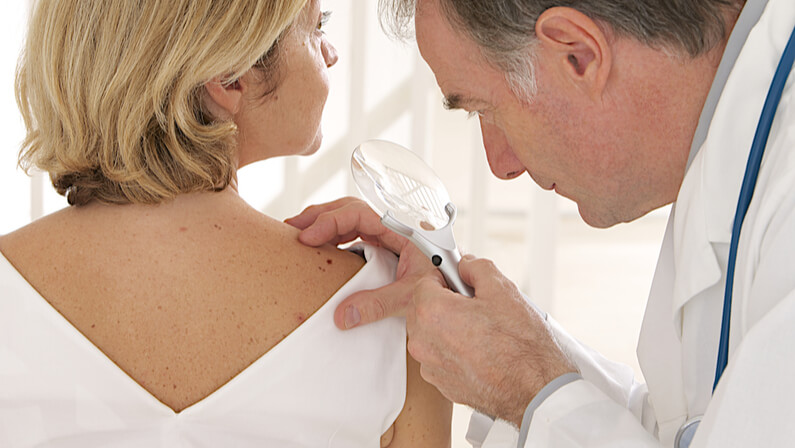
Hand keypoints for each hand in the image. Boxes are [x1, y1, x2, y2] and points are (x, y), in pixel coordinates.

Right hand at [286, 197, 442, 328]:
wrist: (462, 293)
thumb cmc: (446, 285)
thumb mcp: (413, 294)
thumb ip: (380, 303)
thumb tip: (342, 316)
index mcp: (399, 228)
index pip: (357, 214)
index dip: (330, 222)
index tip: (308, 237)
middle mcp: (391, 228)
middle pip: (348, 210)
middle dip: (319, 216)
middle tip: (292, 229)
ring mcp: (386, 238)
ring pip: (349, 221)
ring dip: (323, 224)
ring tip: (297, 234)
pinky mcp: (383, 250)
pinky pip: (353, 236)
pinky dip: (333, 238)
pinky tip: (319, 249)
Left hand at [406, 254, 577, 425]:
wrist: (535, 388)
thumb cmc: (521, 345)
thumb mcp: (502, 289)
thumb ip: (476, 267)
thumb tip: (466, 264)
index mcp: (432, 313)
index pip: (424, 282)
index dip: (444, 278)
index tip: (458, 280)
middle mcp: (424, 342)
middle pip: (422, 309)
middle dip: (443, 301)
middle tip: (472, 304)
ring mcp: (431, 366)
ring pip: (430, 334)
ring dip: (447, 327)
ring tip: (480, 329)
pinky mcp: (441, 384)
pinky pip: (439, 357)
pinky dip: (453, 350)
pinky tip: (479, 349)